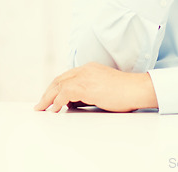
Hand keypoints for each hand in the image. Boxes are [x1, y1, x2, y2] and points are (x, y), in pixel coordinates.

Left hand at [34, 62, 157, 112]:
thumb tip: (72, 102)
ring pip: (59, 85)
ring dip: (48, 98)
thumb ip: (87, 92)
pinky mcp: (87, 86)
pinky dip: (57, 101)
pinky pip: (65, 93)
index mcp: (90, 68)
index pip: (67, 76)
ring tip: (42, 108)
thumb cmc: (125, 92)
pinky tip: (55, 109)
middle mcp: (86, 69)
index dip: (56, 87)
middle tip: (41, 104)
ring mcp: (86, 76)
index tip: (49, 97)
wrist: (137, 89)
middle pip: (60, 79)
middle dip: (48, 92)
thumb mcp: (102, 89)